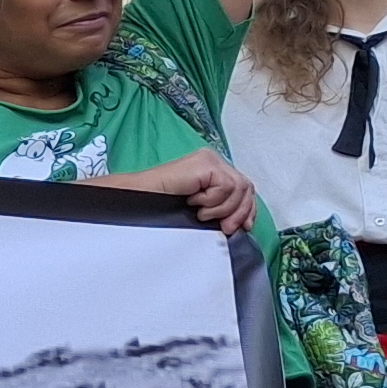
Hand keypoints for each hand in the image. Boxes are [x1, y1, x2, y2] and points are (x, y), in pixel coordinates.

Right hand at [109, 148, 257, 232]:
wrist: (139, 198)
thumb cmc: (161, 204)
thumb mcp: (201, 208)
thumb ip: (222, 207)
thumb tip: (241, 221)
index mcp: (212, 169)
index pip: (243, 186)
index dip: (247, 208)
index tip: (243, 226)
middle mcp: (212, 161)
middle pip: (246, 187)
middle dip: (239, 212)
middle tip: (226, 227)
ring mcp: (209, 160)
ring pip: (238, 188)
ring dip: (223, 208)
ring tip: (202, 213)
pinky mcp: (205, 164)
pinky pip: (225, 186)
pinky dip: (213, 201)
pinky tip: (195, 202)